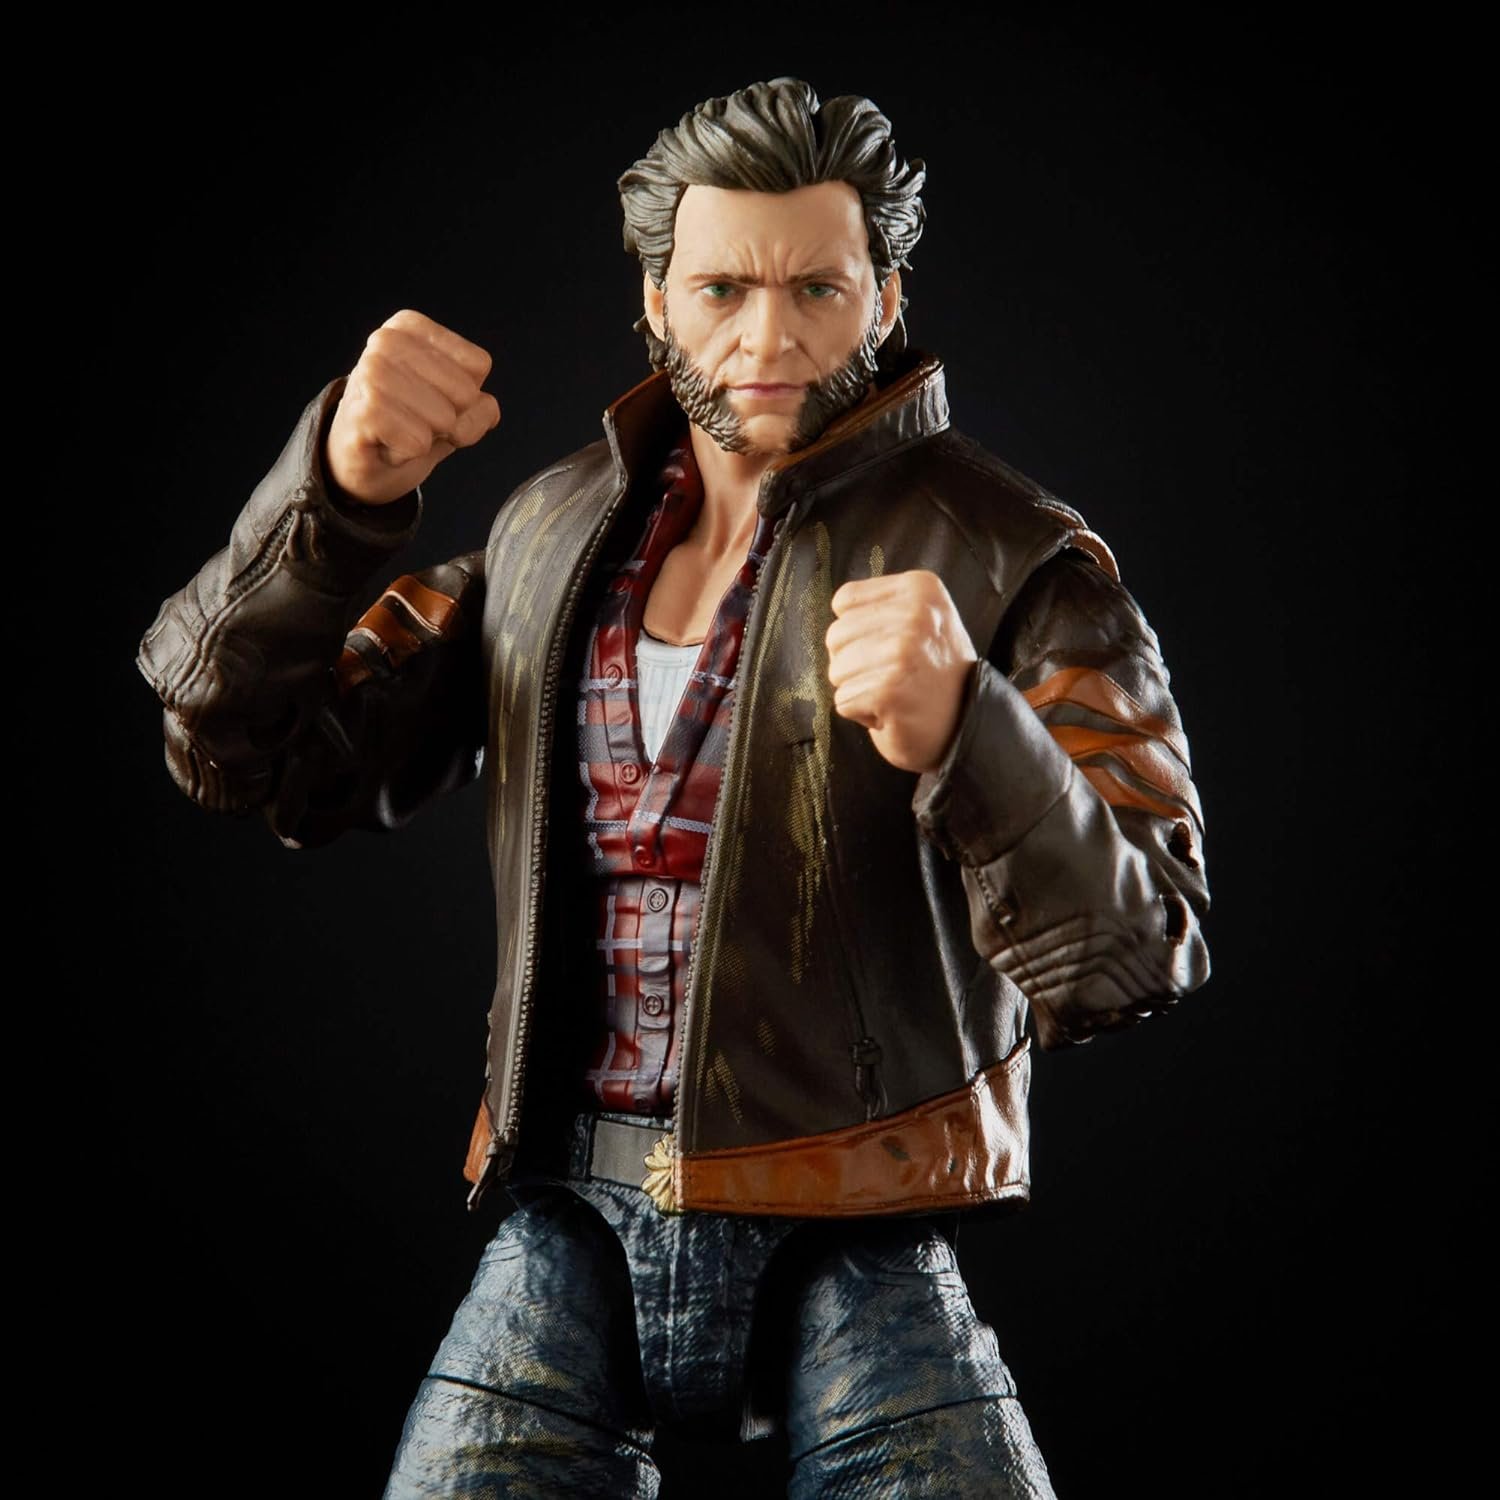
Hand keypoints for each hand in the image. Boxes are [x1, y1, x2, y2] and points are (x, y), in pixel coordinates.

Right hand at [325, 309, 500, 504]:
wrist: (359, 461)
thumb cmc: (408, 426)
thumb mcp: (455, 411)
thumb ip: (480, 406)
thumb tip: (487, 408)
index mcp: (410, 327)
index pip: (478, 365)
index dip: (467, 399)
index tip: (433, 402)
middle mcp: (386, 341)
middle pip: (466, 393)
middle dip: (451, 423)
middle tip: (416, 423)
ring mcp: (370, 374)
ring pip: (445, 419)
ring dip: (429, 439)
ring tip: (400, 432)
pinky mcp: (363, 411)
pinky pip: (419, 442)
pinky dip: (410, 454)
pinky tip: (387, 445)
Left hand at [825, 570, 976, 772]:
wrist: (966, 727)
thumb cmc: (934, 675)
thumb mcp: (921, 618)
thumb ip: (882, 605)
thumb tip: (838, 611)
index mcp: (920, 588)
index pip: (844, 601)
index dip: (858, 631)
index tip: (892, 647)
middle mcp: (915, 613)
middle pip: (836, 635)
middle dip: (855, 663)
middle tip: (894, 675)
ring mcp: (902, 652)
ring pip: (836, 670)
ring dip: (858, 690)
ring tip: (895, 692)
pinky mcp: (889, 690)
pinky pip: (842, 701)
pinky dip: (861, 714)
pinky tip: (892, 711)